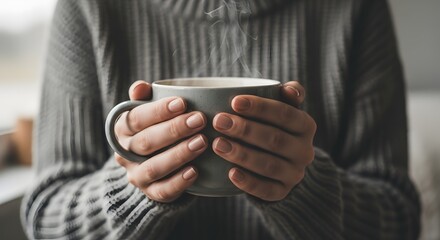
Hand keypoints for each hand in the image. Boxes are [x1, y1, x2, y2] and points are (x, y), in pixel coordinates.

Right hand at [114, 81, 207, 202]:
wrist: (155, 162)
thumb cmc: (156, 127)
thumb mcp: (148, 110)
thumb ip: (144, 98)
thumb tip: (140, 87)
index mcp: (121, 130)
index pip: (135, 118)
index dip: (157, 111)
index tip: (182, 103)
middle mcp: (124, 154)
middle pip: (146, 142)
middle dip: (174, 130)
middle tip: (199, 120)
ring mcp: (136, 176)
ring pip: (153, 168)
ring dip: (178, 154)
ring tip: (202, 142)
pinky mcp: (151, 193)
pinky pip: (162, 191)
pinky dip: (179, 182)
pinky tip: (195, 171)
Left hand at [212, 81, 315, 201]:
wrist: (282, 164)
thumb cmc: (274, 127)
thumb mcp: (283, 109)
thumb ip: (287, 94)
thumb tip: (288, 89)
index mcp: (306, 126)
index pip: (285, 114)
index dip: (260, 107)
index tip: (234, 101)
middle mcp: (305, 151)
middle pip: (275, 139)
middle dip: (245, 129)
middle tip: (218, 121)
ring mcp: (295, 174)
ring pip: (269, 165)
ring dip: (242, 154)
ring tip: (218, 144)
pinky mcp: (282, 192)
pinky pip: (267, 190)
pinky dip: (248, 182)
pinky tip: (230, 173)